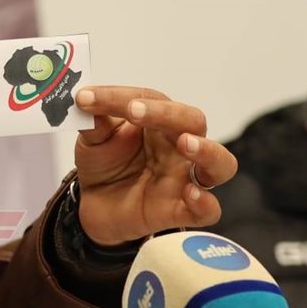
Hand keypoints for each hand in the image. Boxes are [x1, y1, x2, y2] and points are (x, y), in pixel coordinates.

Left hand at [73, 86, 237, 245]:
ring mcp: (183, 178)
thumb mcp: (94, 141)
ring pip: (220, 163)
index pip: (150, 100)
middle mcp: (178, 147)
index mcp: (159, 122)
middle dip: (167, 114)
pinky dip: (205, 203)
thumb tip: (85, 102)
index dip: (118, 97)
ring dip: (208, 151)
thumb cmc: (105, 164)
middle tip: (135, 112)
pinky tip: (190, 193)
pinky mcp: (179, 210)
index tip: (86, 98)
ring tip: (186, 144)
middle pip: (193, 122)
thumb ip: (94, 123)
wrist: (95, 205)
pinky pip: (208, 210)